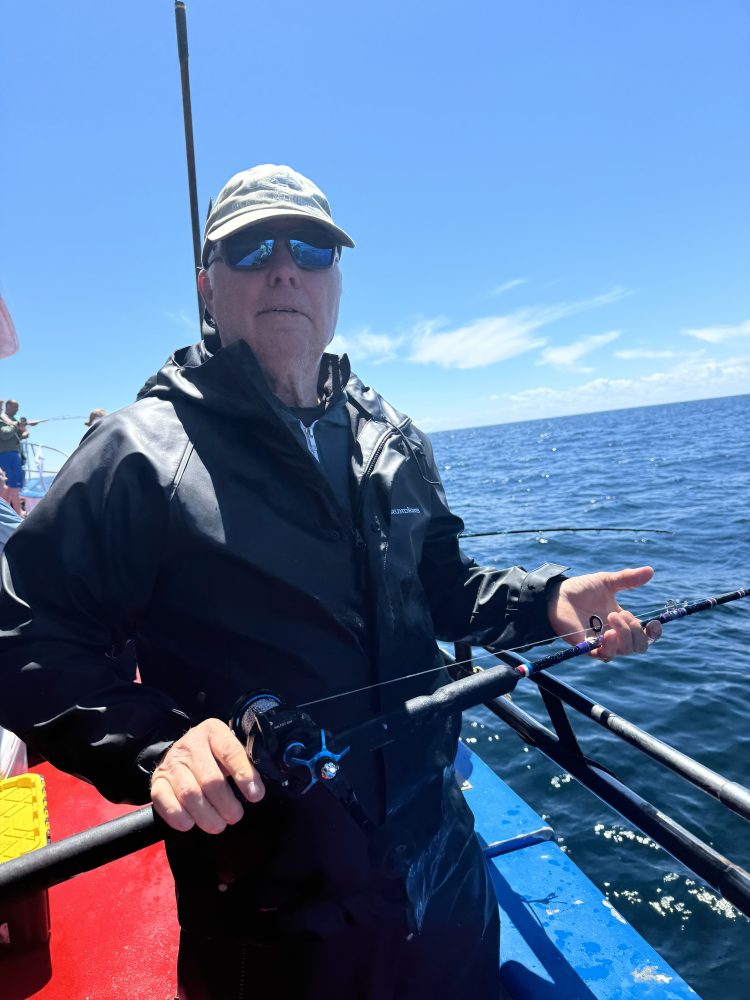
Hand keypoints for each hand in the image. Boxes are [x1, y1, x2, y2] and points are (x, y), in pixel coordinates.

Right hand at [151, 718, 264, 833]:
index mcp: (213, 731)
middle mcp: (190, 744)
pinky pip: (163, 801)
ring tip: (218, 825)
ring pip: (189, 793)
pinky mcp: (157, 780)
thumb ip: (245, 765)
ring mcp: (171, 762)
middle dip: (226, 803)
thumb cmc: (215, 756)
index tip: (256, 795)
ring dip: (206, 815)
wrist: (184, 753)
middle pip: (210, 779)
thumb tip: (257, 790)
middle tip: (235, 816)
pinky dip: (178, 817)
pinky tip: (191, 823)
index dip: (244, 775)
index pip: (230, 752)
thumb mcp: (231, 752)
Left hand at [547, 566, 661, 660]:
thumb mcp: (607, 582)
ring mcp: (601, 642)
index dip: (654, 633)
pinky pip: (604, 656)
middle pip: (639, 647)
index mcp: (622, 621)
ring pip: (624, 651)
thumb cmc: (580, 589)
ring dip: (624, 635)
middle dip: (637, 631)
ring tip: (612, 616)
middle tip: (623, 614)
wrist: (556, 594)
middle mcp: (614, 635)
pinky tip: (607, 633)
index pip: (645, 635)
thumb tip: (650, 570)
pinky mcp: (587, 647)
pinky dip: (610, 647)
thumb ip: (628, 579)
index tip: (654, 622)